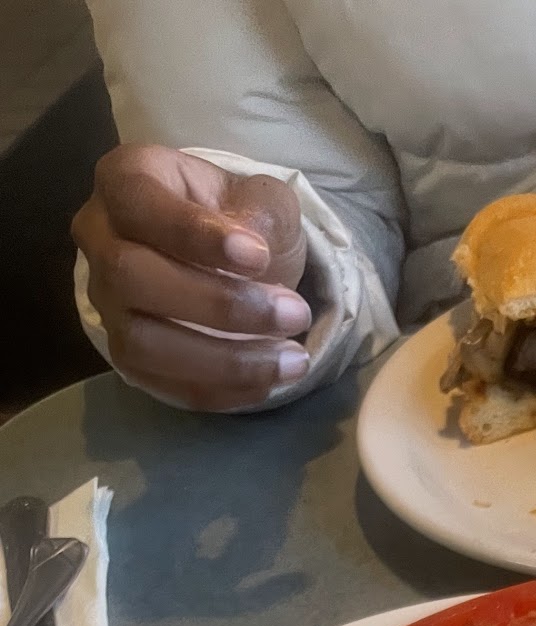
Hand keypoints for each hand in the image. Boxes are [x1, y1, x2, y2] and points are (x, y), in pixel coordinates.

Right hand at [73, 144, 310, 409]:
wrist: (232, 263)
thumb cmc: (239, 219)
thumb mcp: (261, 197)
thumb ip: (262, 212)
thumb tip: (258, 249)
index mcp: (125, 181)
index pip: (140, 204)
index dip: (194, 235)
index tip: (259, 257)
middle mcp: (99, 240)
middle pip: (130, 277)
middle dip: (219, 305)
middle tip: (293, 314)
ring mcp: (106, 304)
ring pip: (141, 343)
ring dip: (224, 360)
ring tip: (291, 359)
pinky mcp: (127, 357)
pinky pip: (162, 385)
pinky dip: (220, 390)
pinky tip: (269, 382)